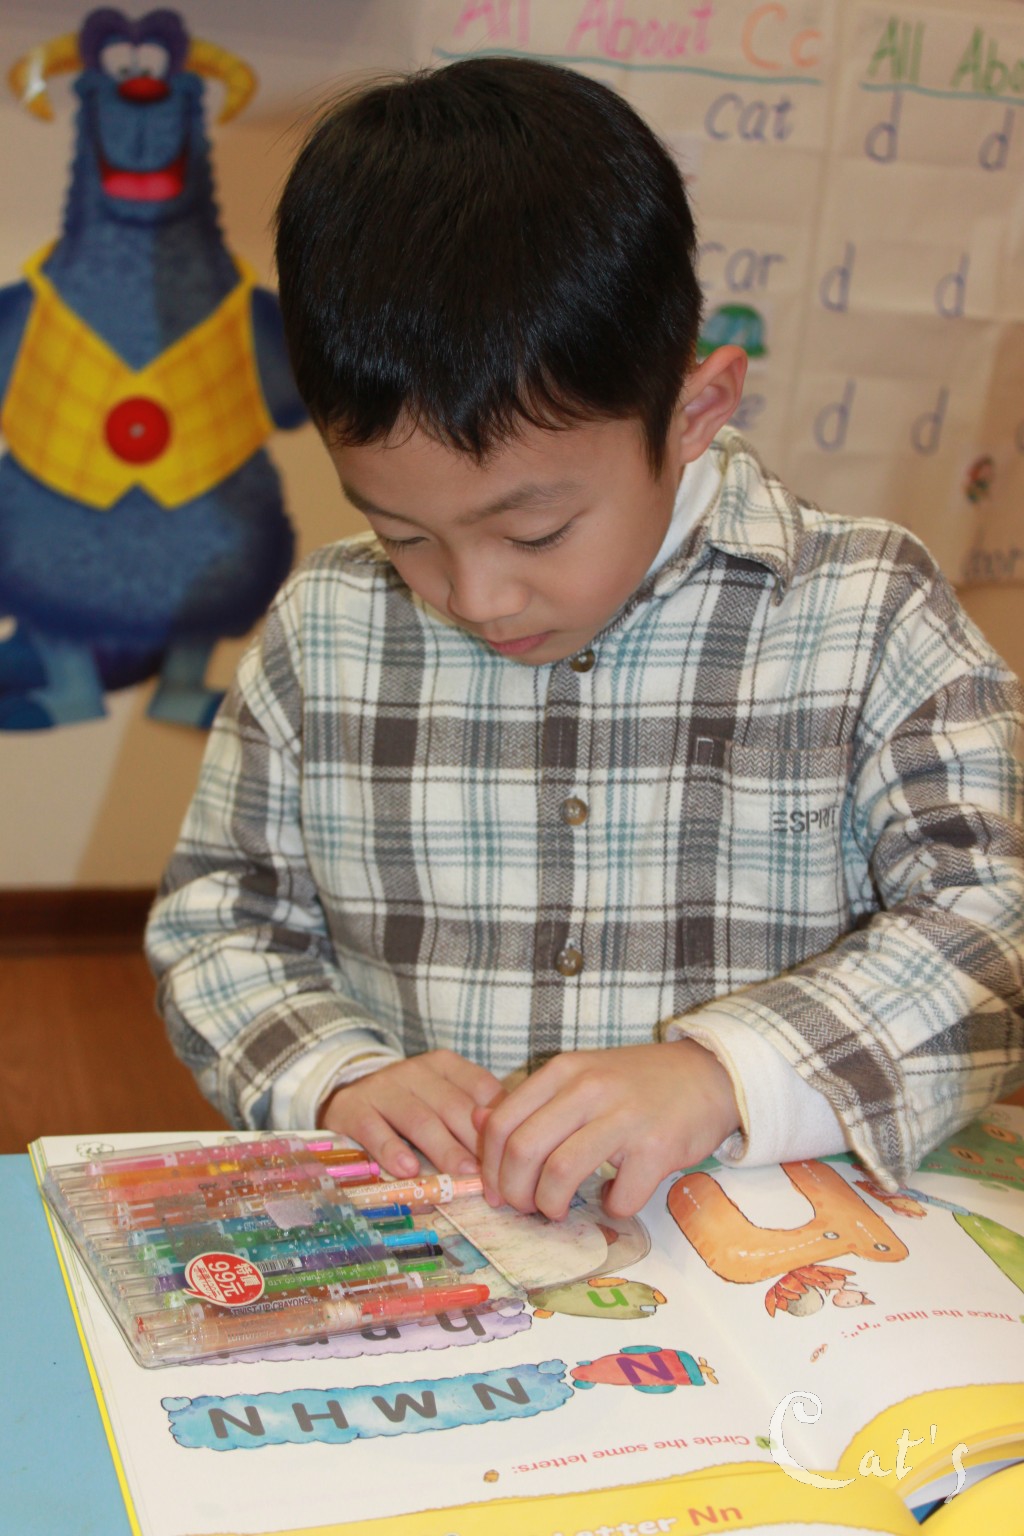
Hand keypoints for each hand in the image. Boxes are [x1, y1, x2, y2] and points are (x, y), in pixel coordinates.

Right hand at [318, 1049, 504, 1177]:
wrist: (349, 1097)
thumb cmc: (409, 1107)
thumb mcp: (442, 1101)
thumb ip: (472, 1117)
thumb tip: (510, 1149)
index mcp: (444, 1065)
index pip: (480, 1088)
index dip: (498, 1122)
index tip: (511, 1154)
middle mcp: (415, 1070)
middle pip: (453, 1106)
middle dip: (475, 1142)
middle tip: (492, 1174)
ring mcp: (383, 1087)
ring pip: (419, 1119)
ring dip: (443, 1149)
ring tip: (461, 1175)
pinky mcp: (352, 1108)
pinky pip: (375, 1129)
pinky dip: (392, 1150)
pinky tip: (408, 1171)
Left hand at [474, 1040, 739, 1219]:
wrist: (709, 1074)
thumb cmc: (638, 1081)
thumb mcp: (581, 1075)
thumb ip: (533, 1099)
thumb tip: (476, 1123)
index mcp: (564, 1071)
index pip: (501, 1123)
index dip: (489, 1166)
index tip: (496, 1190)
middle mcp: (588, 1089)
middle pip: (522, 1151)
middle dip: (514, 1193)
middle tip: (524, 1207)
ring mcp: (624, 1117)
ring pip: (560, 1175)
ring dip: (550, 1206)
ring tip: (558, 1209)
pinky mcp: (658, 1148)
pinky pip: (619, 1197)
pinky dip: (610, 1210)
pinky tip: (613, 1200)